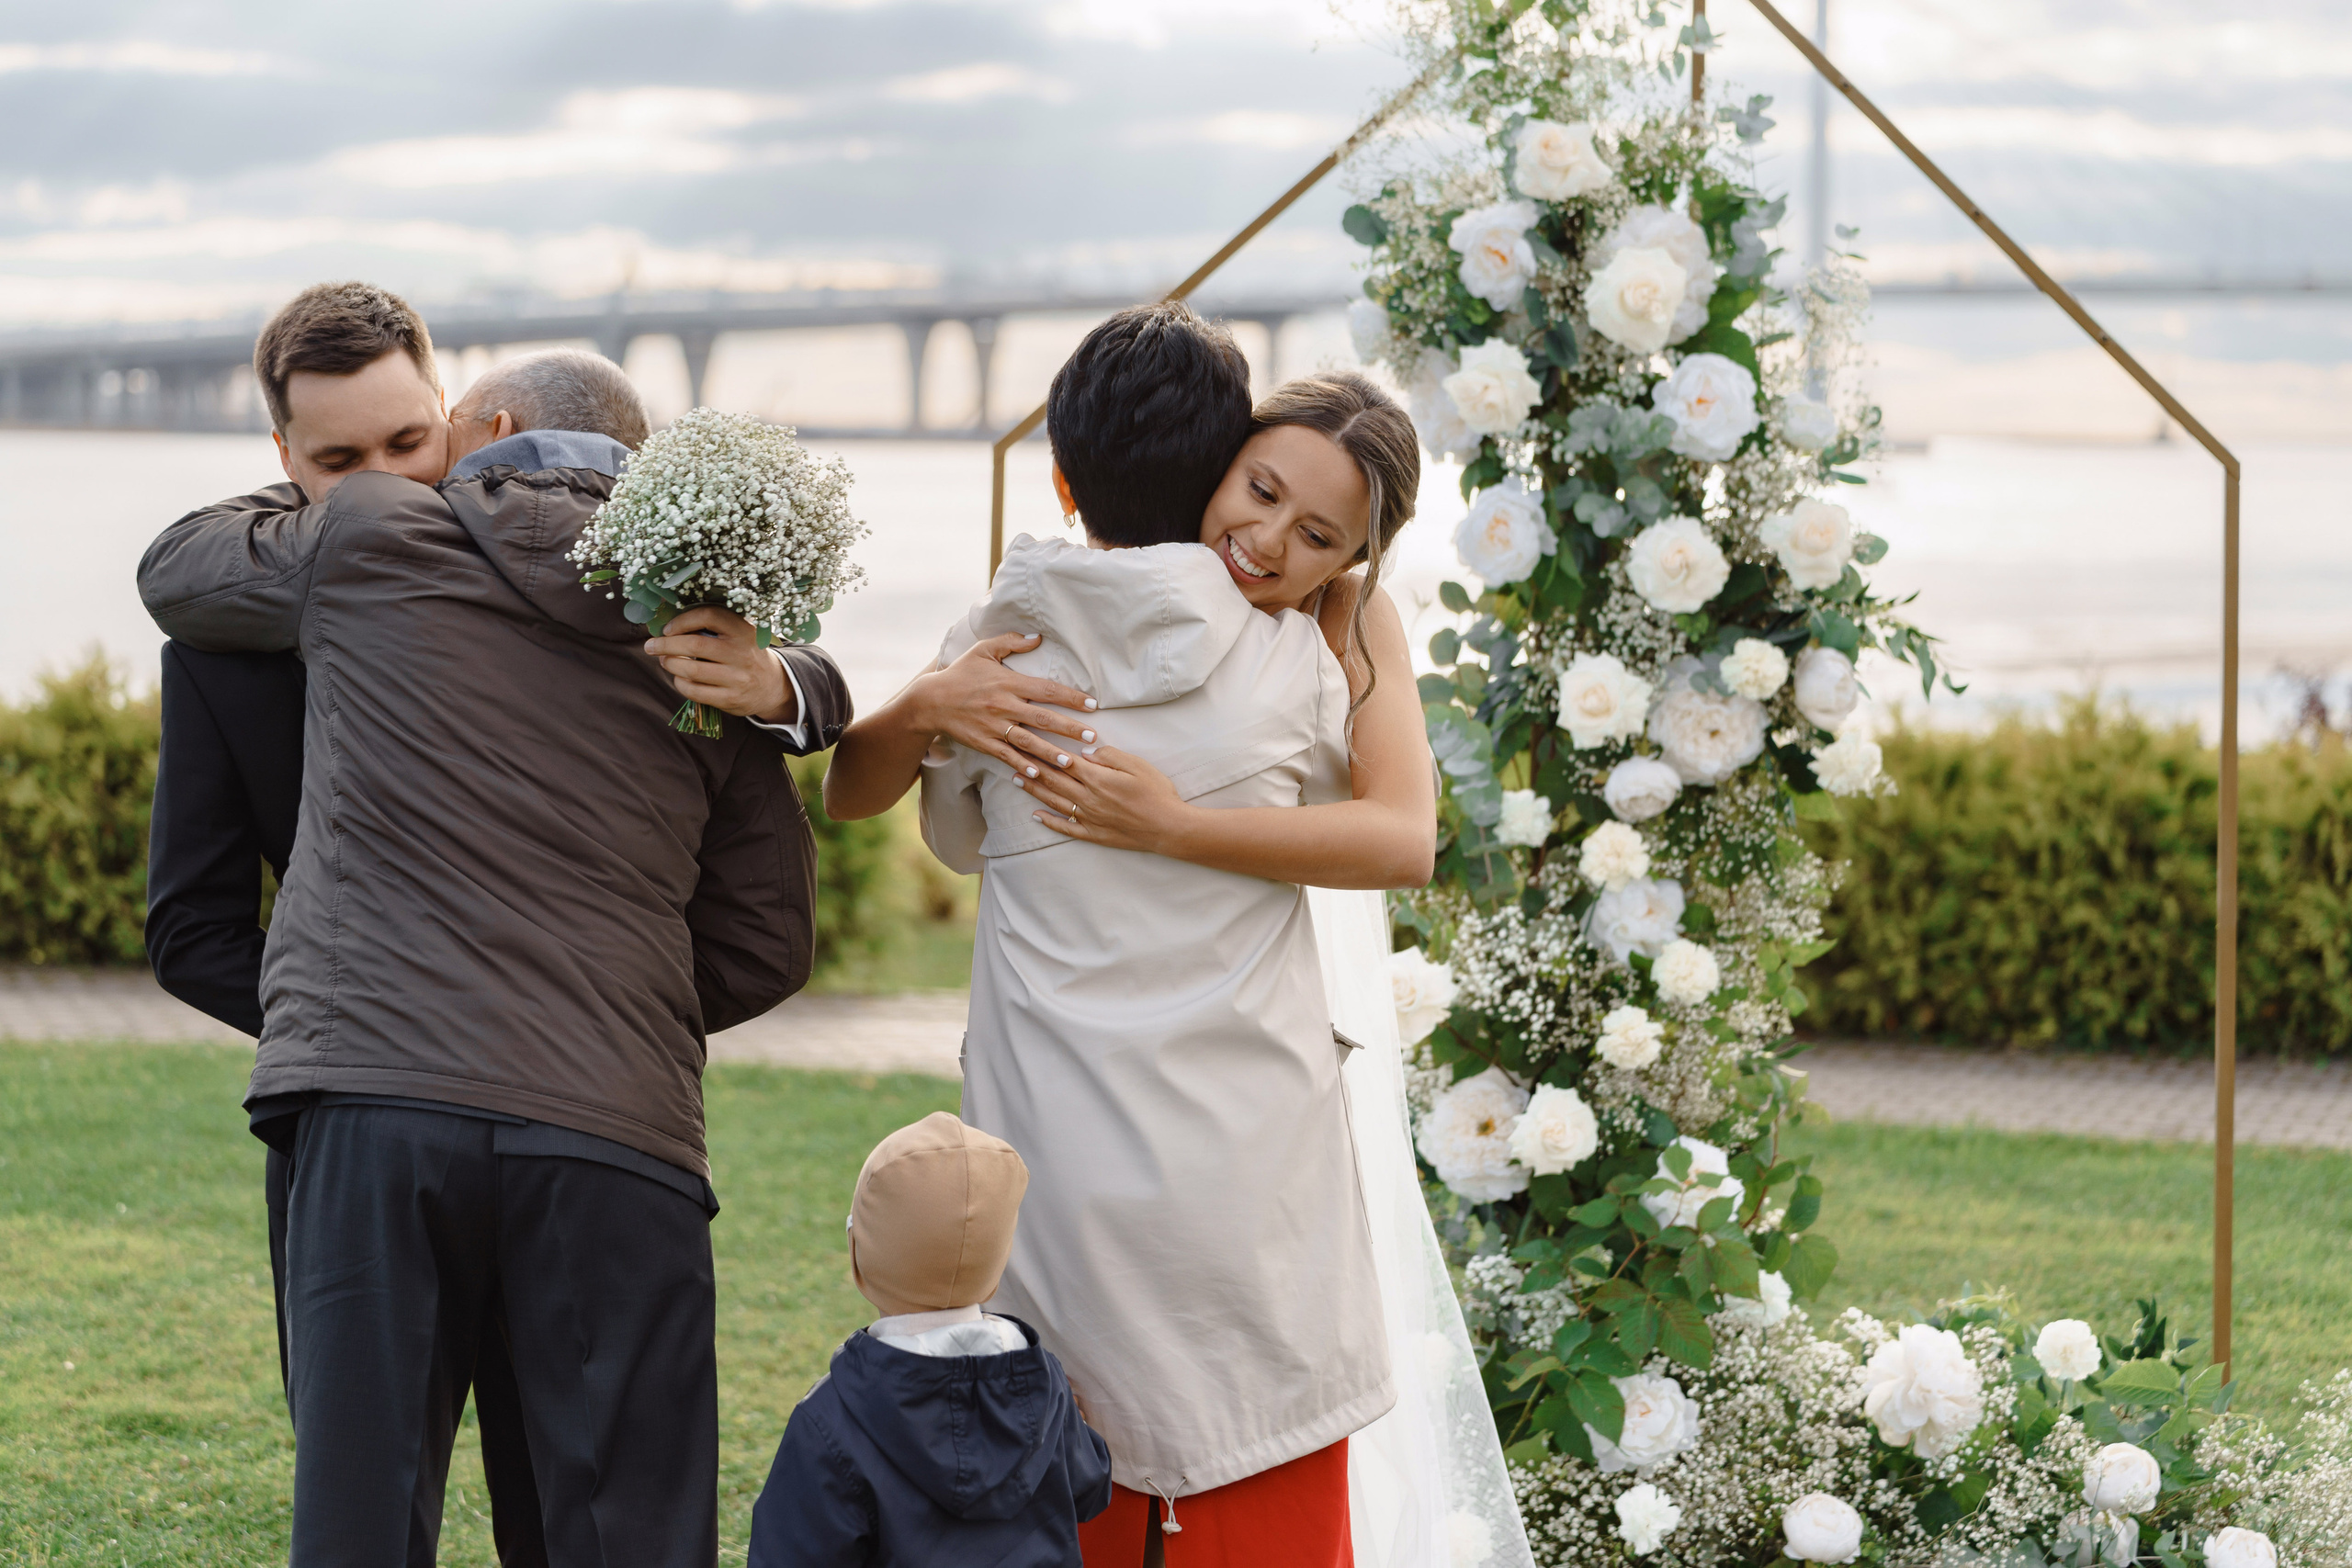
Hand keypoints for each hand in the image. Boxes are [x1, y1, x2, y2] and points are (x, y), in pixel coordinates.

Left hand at [645, 606, 791, 720]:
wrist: (772, 685)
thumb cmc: (745, 653)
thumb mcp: (739, 634)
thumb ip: (713, 627)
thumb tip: (668, 627)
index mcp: (744, 630)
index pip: (709, 616)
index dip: (683, 620)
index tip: (668, 628)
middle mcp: (742, 653)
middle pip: (695, 644)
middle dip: (665, 644)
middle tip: (651, 646)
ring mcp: (737, 678)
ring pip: (692, 670)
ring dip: (670, 664)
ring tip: (664, 660)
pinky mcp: (730, 699)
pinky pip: (695, 691)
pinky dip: (679, 683)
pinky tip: (678, 678)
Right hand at [907, 632, 1099, 773]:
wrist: (930, 701)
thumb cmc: (961, 674)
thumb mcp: (983, 650)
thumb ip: (1011, 642)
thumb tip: (1038, 637)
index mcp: (1008, 682)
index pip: (1046, 689)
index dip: (1071, 697)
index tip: (1092, 704)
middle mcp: (1003, 705)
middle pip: (1042, 718)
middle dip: (1069, 728)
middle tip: (1092, 736)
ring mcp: (993, 726)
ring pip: (1027, 742)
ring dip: (1050, 752)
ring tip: (1071, 762)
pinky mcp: (984, 743)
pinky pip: (1007, 756)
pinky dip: (1023, 766)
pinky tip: (1039, 775)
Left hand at [1007, 738, 1197, 856]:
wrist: (1169, 827)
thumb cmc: (1157, 793)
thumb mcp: (1137, 765)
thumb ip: (1109, 756)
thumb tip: (1085, 752)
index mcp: (1098, 778)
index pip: (1063, 760)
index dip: (1043, 749)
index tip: (1026, 739)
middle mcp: (1087, 798)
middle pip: (1053, 779)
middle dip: (1031, 765)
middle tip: (1011, 755)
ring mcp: (1088, 818)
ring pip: (1054, 801)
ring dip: (1033, 790)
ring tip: (1016, 779)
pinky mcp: (1093, 834)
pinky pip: (1065, 828)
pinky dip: (1049, 821)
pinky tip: (1036, 816)